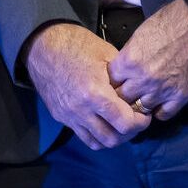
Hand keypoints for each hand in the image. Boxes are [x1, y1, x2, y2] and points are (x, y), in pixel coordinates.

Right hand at [24, 23, 150, 149]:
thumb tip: (138, 93)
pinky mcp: (61, 117)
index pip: (125, 124)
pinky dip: (97, 135)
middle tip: (135, 120)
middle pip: (113, 139)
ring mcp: (69, 116)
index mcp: (95, 93)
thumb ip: (123, 77)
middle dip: (129, 133)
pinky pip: (83, 136)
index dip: (140, 122)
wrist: (43, 45)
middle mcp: (81, 110)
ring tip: (119, 124)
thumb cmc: (77, 44)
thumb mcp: (107, 54)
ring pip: (97, 142)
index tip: (144, 114)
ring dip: (113, 137)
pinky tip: (103, 122)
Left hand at [107, 0, 187, 119]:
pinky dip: (159, 111)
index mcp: (129, 60)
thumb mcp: (141, 33)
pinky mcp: (181, 96)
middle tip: (128, 93)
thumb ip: (129, 54)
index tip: (116, 81)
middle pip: (122, 99)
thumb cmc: (172, 21)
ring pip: (141, 110)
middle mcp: (142, 79)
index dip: (112, 81)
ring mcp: (162, 90)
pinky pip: (163, 115)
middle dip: (123, 96)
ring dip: (140, 105)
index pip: (110, 81)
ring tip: (143, 100)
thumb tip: (124, 66)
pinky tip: (159, 104)